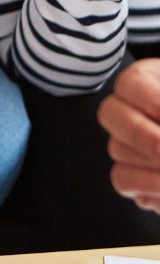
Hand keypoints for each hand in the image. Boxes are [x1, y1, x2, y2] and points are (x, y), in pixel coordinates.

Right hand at [98, 61, 159, 212]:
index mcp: (145, 80)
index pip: (132, 84)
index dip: (154, 102)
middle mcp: (127, 108)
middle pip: (109, 113)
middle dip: (145, 135)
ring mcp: (124, 141)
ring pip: (117, 149)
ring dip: (153, 163)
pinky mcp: (129, 173)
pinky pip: (122, 178)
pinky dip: (148, 183)